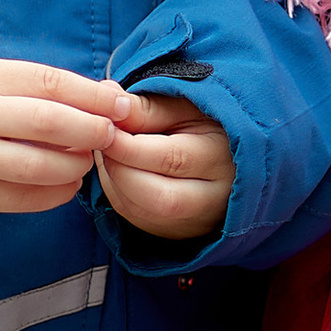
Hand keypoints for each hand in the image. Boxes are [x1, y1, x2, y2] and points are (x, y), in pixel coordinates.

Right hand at [0, 55, 140, 214]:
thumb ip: (45, 86)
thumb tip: (109, 98)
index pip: (49, 83)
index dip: (92, 96)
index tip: (121, 107)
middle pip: (48, 123)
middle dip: (91, 131)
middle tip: (110, 136)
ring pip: (38, 167)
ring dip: (75, 166)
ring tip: (84, 161)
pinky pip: (20, 199)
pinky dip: (54, 195)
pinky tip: (66, 185)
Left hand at [97, 85, 235, 243]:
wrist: (227, 155)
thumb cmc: (205, 122)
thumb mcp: (183, 107)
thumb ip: (148, 108)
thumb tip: (110, 99)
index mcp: (222, 158)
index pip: (171, 159)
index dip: (128, 145)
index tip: (104, 125)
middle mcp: (214, 198)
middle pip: (158, 197)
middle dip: (119, 169)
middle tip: (103, 141)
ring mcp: (195, 221)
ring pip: (141, 212)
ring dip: (113, 180)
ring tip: (109, 150)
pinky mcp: (175, 231)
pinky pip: (136, 217)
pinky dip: (117, 192)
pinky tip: (117, 168)